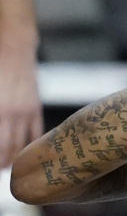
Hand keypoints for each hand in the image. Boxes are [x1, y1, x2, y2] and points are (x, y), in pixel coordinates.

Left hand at [0, 48, 41, 167]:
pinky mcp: (35, 108)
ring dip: (12, 160)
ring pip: (20, 146)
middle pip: (5, 151)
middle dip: (1, 164)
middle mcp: (10, 114)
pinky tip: (23, 154)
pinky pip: (35, 134)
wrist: (13, 48)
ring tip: (6, 167)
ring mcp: (24, 112)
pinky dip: (29, 147)